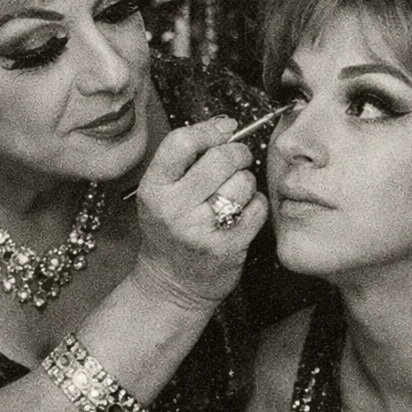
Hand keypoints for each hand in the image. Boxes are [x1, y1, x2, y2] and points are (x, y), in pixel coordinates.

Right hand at [131, 116, 268, 311]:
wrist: (171, 286)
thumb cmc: (170, 232)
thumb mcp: (161, 194)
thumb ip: (185, 160)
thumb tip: (225, 124)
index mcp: (153, 190)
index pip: (181, 142)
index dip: (208, 130)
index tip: (224, 129)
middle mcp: (174, 210)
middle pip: (220, 159)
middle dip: (237, 153)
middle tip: (238, 159)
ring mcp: (201, 231)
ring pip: (243, 182)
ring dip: (246, 182)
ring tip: (235, 193)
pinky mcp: (228, 248)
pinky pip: (257, 208)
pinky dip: (256, 205)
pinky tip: (243, 212)